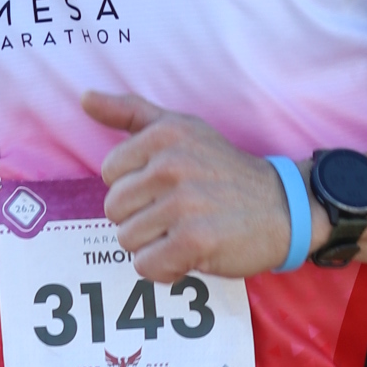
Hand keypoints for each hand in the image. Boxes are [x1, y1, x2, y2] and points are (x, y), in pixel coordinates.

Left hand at [82, 91, 303, 276]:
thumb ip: (130, 112)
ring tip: (185, 231)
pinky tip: (188, 254)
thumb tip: (84, 97)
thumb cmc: (224, 170)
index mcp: (164, 134)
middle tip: (179, 213)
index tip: (167, 186)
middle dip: (141, 218)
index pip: (110, 174)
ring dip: (153, 244)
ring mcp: (183, 204)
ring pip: (127, 239)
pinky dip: (165, 268)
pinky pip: (147, 265)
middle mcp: (171, 164)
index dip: (135, 187)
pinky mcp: (194, 241)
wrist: (283, 207)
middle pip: (113, 209)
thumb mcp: (181, 128)